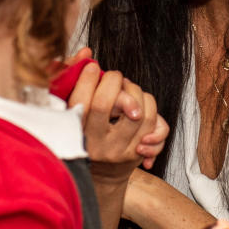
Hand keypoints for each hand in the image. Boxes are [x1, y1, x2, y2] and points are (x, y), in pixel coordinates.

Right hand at [65, 54, 168, 172]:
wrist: (101, 177)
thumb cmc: (83, 134)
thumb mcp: (71, 109)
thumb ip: (71, 76)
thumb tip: (86, 51)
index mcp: (75, 133)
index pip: (83, 101)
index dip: (88, 78)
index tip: (92, 66)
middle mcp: (97, 144)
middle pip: (110, 104)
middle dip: (115, 81)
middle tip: (115, 79)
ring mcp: (119, 151)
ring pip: (141, 113)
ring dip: (138, 94)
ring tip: (130, 93)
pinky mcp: (138, 154)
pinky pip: (157, 127)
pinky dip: (153, 112)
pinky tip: (140, 111)